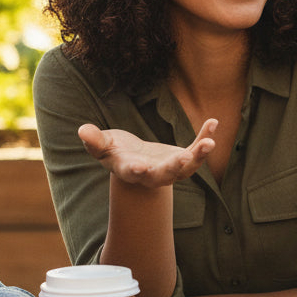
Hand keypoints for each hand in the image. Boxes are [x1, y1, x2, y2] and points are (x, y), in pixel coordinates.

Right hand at [79, 119, 216, 186]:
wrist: (136, 162)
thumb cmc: (115, 152)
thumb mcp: (102, 146)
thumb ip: (94, 141)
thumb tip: (82, 130)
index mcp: (131, 170)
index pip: (134, 173)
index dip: (136, 170)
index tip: (140, 167)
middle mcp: (153, 174)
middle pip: (165, 175)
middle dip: (175, 167)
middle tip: (184, 159)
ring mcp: (171, 168)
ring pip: (187, 167)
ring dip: (199, 156)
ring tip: (210, 142)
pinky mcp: (183, 157)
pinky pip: (197, 148)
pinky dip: (205, 136)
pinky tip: (214, 122)